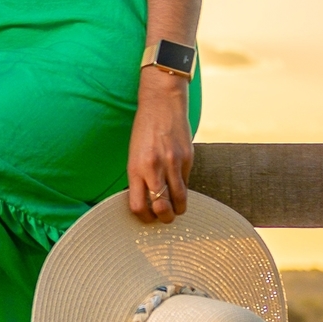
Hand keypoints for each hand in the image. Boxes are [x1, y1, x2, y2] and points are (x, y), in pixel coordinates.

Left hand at [127, 67, 193, 223]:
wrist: (162, 103)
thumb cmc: (144, 130)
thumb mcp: (134, 154)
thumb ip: (140, 177)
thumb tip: (147, 201)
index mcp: (135, 168)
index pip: (138, 206)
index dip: (144, 218)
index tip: (147, 218)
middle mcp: (153, 168)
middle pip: (161, 208)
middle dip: (164, 218)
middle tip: (164, 217)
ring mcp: (173, 163)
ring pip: (179, 200)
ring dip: (178, 209)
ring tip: (176, 209)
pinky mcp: (188, 158)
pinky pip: (187, 183)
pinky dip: (184, 189)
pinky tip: (180, 187)